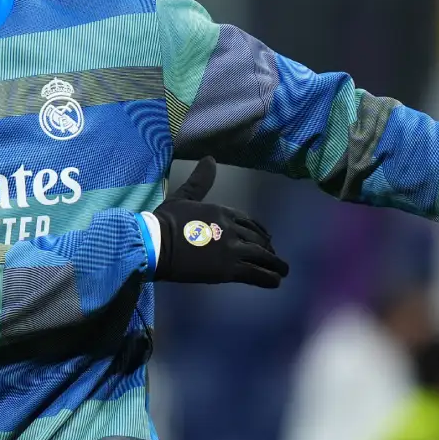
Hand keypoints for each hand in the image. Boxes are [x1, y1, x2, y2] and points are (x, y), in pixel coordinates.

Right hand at [153, 157, 289, 287]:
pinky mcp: (229, 270)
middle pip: (258, 239)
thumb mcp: (183, 195)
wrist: (157, 243)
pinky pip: (256, 274)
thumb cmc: (166, 221)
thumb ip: (200, 180)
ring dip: (274, 264)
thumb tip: (210, 158)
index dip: (259, 231)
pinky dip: (268, 278)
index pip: (249, 221)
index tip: (265, 238)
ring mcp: (233, 250)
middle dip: (267, 248)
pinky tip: (275, 281)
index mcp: (223, 211)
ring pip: (262, 256)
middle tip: (273, 257)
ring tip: (281, 271)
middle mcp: (233, 228)